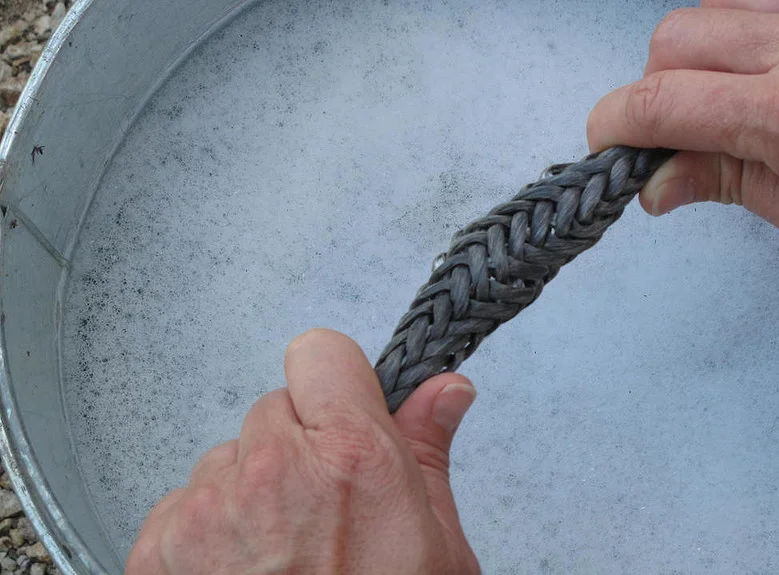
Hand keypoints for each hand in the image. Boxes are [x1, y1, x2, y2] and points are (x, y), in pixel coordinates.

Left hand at [125, 329, 479, 574]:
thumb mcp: (435, 548)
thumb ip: (429, 451)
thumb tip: (446, 391)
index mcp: (353, 460)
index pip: (319, 351)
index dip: (337, 382)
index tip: (345, 414)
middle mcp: (273, 471)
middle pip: (273, 407)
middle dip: (298, 445)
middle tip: (324, 509)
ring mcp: (207, 508)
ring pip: (227, 456)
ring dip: (251, 490)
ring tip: (284, 555)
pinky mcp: (158, 549)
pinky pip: (184, 502)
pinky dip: (209, 529)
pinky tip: (246, 572)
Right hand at [587, 0, 778, 298]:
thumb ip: (727, 183)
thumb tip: (658, 179)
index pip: (664, 98)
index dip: (615, 123)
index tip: (608, 144)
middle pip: (677, 34)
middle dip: (654, 88)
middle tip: (672, 138)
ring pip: (719, 7)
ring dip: (700, 58)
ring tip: (728, 110)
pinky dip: (751, 35)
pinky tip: (769, 77)